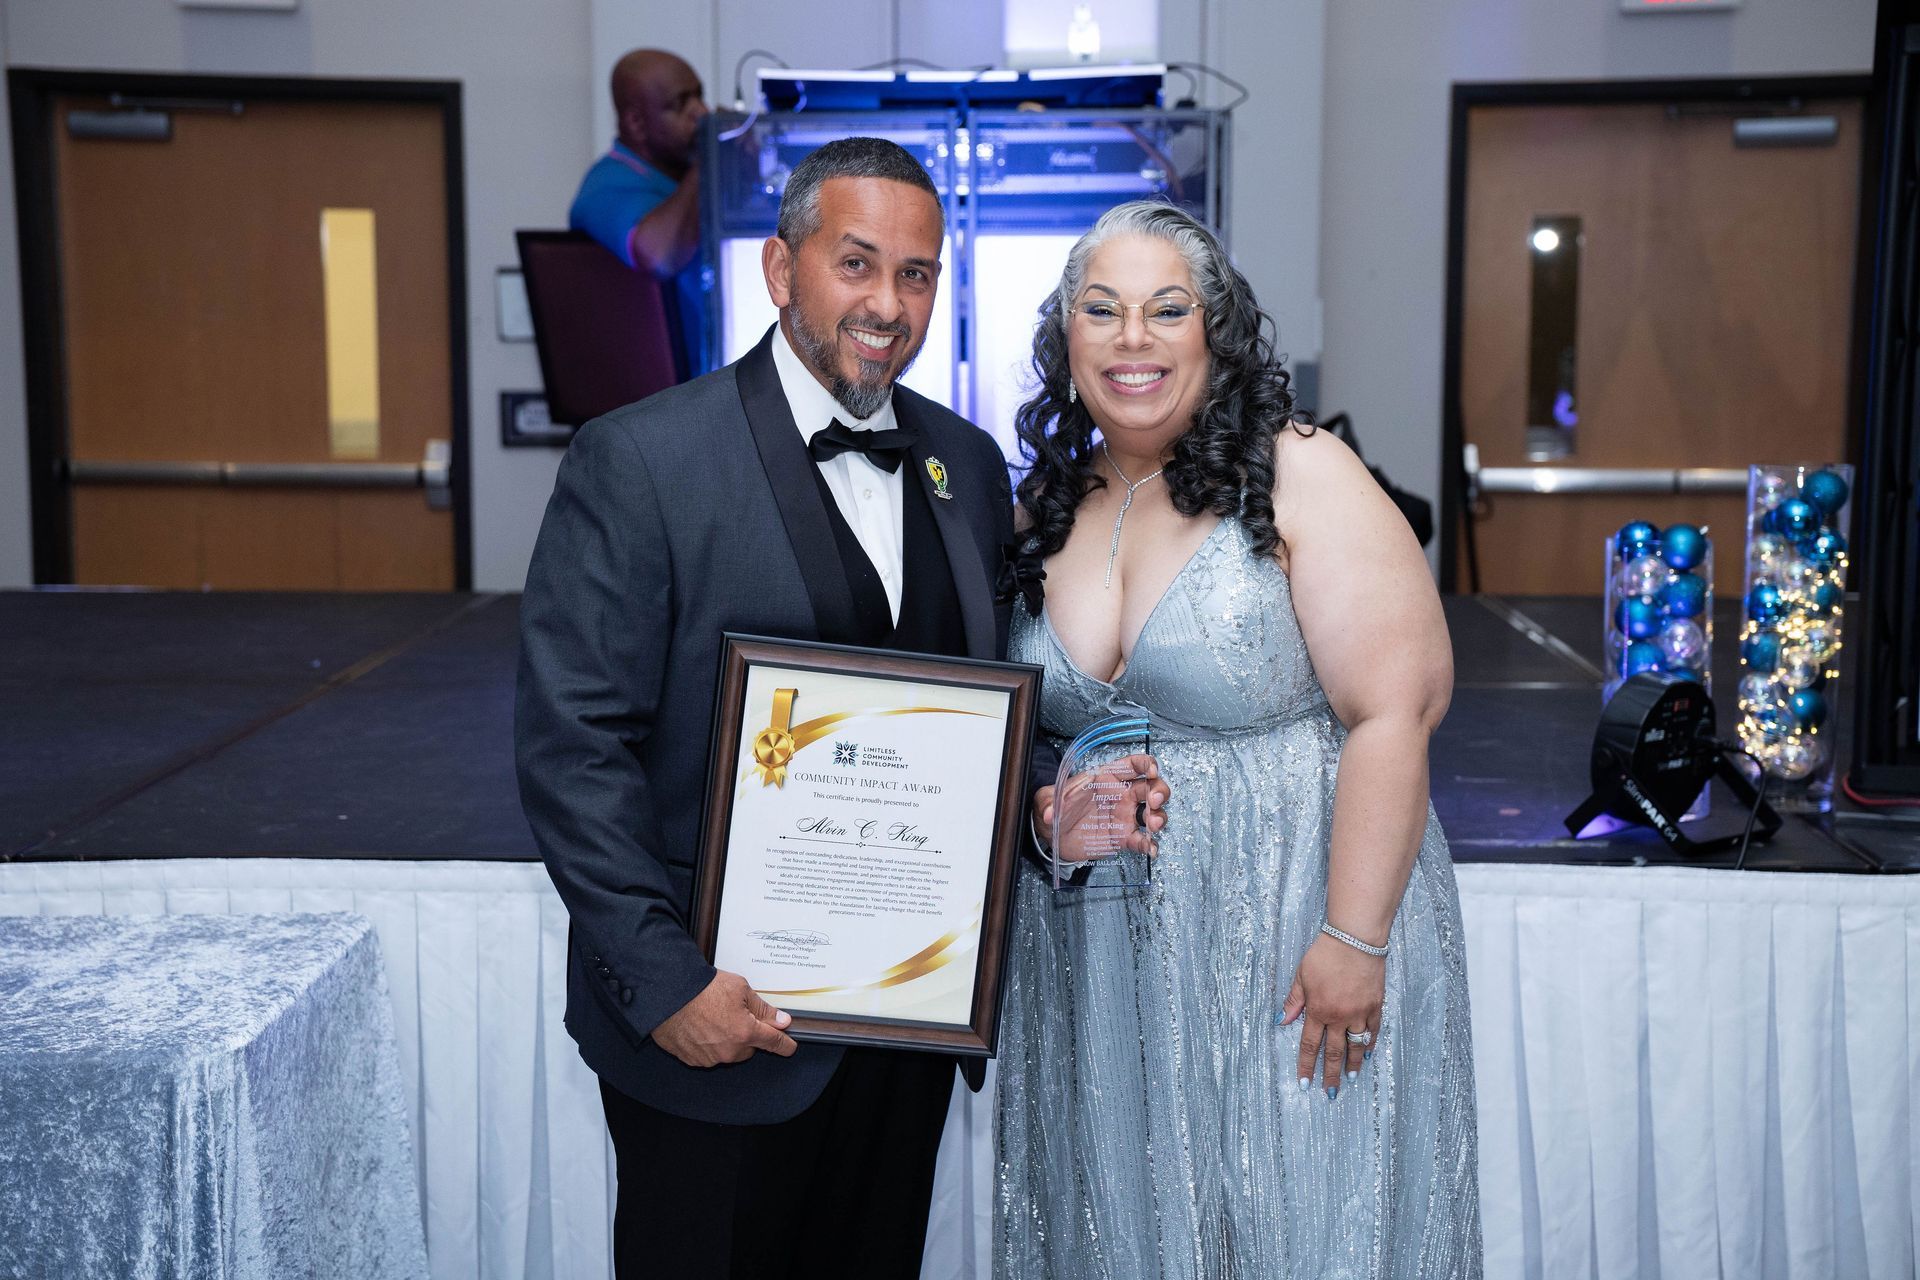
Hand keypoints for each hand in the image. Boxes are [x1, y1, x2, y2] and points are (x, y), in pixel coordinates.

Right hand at [651, 970, 796, 1067]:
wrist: (667, 993)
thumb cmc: (701, 988)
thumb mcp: (740, 988)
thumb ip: (762, 1008)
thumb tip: (781, 1021)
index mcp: (745, 1032)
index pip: (773, 1042)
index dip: (784, 1044)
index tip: (789, 1046)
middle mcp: (729, 1050)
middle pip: (749, 1048)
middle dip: (747, 1034)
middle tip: (734, 1013)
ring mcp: (709, 1057)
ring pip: (729, 1052)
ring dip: (726, 1040)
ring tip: (712, 1017)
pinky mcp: (693, 1060)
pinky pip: (709, 1055)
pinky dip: (708, 1044)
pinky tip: (700, 1026)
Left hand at [1032, 752, 1169, 861]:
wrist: (1054, 834)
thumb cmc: (1057, 808)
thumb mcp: (1048, 799)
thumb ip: (1047, 802)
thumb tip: (1048, 812)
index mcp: (1106, 778)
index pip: (1131, 765)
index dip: (1145, 764)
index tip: (1151, 770)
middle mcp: (1120, 795)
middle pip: (1150, 787)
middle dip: (1159, 791)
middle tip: (1154, 801)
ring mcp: (1124, 817)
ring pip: (1152, 813)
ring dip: (1158, 817)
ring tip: (1153, 825)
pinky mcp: (1123, 838)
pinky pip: (1142, 840)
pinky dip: (1150, 845)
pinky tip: (1150, 849)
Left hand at [1280, 933, 1384, 1098]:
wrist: (1355, 940)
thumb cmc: (1325, 954)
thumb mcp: (1301, 976)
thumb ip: (1294, 1001)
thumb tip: (1283, 1021)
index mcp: (1318, 1010)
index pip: (1310, 1045)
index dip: (1307, 1065)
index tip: (1305, 1082)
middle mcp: (1339, 1016)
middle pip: (1334, 1052)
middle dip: (1330, 1075)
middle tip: (1330, 1093)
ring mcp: (1360, 1013)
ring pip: (1355, 1046)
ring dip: (1352, 1065)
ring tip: (1349, 1080)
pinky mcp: (1375, 1006)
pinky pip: (1373, 1031)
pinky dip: (1369, 1044)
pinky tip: (1367, 1055)